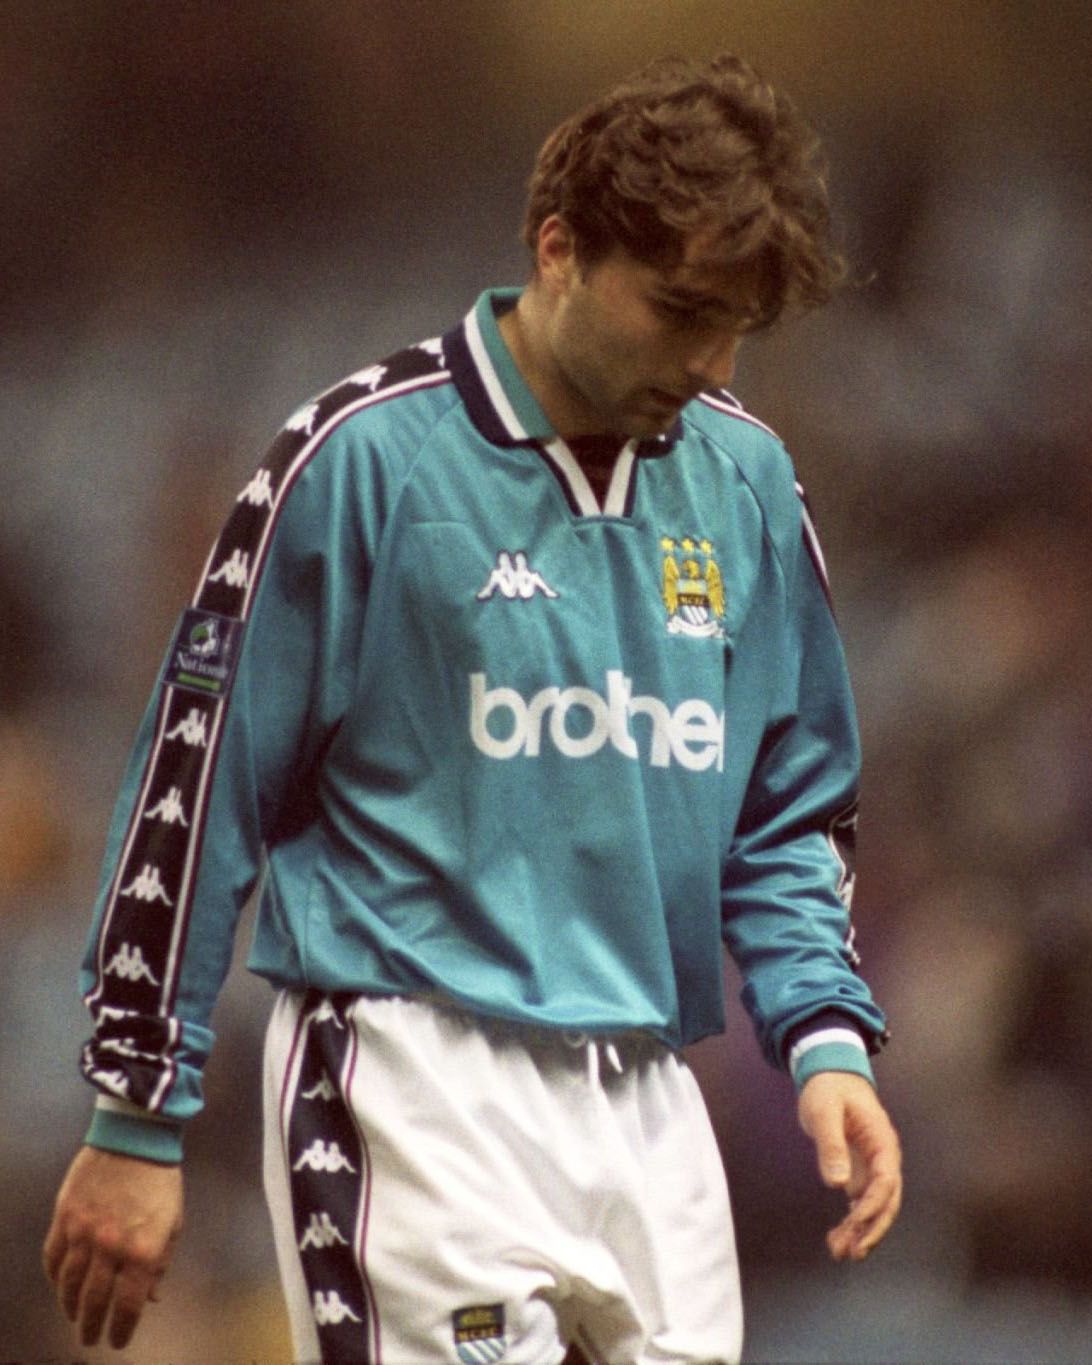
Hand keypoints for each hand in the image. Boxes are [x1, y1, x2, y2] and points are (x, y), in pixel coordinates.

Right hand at [43, 1145, 183, 1348]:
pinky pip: (52, 1258)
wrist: (134, 1137)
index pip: (127, 1305)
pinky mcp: (64, 1217)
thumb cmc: (161, 1180)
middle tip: (90, 1338)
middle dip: (92, 1325)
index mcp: (143, 1251)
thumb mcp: (173, 1222)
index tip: (116, 1342)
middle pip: (94, 1301)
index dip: (121, 1329)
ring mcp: (83, 1233)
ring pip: (68, 1284)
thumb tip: (151, 1298)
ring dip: (70, 1306)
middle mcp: (110, 1248)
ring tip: (74, 1317)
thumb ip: (161, 1263)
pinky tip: (60, 1285)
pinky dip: (54, 1277)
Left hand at [797, 1071, 901, 1260]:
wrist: (830, 1074)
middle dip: (871, 1228)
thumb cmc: (829, 1088)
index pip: (885, 1180)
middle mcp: (883, 1158)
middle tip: (852, 1252)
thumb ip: (831, 1144)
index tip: (856, 1222)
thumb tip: (837, 1183)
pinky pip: (861, 1201)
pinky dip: (853, 1221)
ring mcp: (873, 1166)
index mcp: (882, 1141)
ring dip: (861, 1230)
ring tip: (840, 1251)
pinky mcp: (860, 1171)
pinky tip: (839, 1237)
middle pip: (886, 1201)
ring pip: (874, 1206)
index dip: (873, 1205)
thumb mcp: (824, 1111)